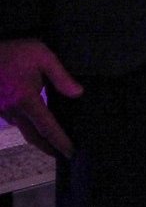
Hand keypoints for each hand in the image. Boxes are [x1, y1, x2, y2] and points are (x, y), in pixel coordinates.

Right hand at [0, 38, 82, 157]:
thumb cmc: (12, 52)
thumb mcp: (41, 55)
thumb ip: (61, 76)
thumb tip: (78, 93)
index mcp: (26, 100)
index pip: (47, 127)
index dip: (59, 141)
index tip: (70, 152)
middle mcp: (13, 110)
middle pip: (33, 136)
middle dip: (48, 147)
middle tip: (62, 154)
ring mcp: (2, 111)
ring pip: (22, 128)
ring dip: (36, 136)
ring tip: (52, 139)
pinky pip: (13, 120)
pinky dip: (25, 125)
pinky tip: (34, 122)